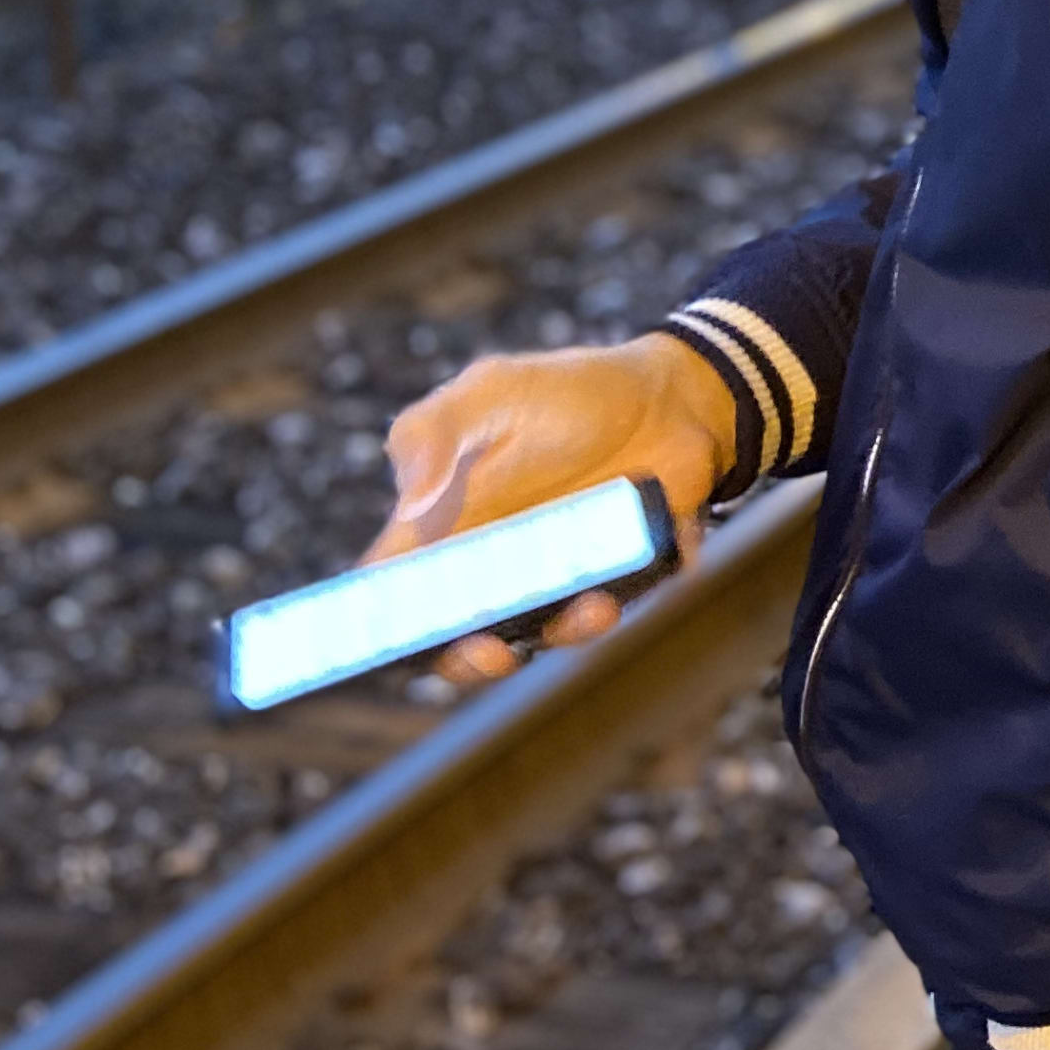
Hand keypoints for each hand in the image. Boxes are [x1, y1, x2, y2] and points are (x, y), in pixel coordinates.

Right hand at [361, 331, 736, 686]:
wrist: (671, 397)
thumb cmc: (568, 391)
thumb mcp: (492, 392)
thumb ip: (434, 434)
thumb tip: (410, 508)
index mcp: (449, 523)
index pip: (396, 585)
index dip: (378, 622)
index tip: (380, 643)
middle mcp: (496, 562)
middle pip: (459, 635)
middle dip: (466, 658)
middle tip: (488, 652)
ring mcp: (555, 579)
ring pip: (536, 635)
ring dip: (554, 634)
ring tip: (587, 609)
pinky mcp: (611, 582)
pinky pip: (601, 615)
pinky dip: (604, 613)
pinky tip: (612, 594)